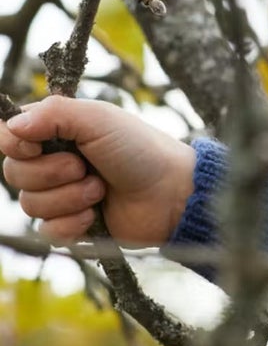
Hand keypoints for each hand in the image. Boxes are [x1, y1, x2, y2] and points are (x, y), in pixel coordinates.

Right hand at [0, 95, 196, 247]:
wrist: (172, 193)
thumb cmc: (140, 150)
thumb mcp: (99, 119)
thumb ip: (53, 113)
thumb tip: (12, 126)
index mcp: (56, 132)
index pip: (8, 137)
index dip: (15, 144)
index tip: (36, 145)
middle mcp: (53, 162)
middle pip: (14, 174)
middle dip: (51, 173)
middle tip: (86, 167)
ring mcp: (62, 195)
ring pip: (30, 204)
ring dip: (68, 198)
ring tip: (100, 189)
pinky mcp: (72, 226)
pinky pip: (47, 231)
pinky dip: (72, 223)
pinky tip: (97, 215)